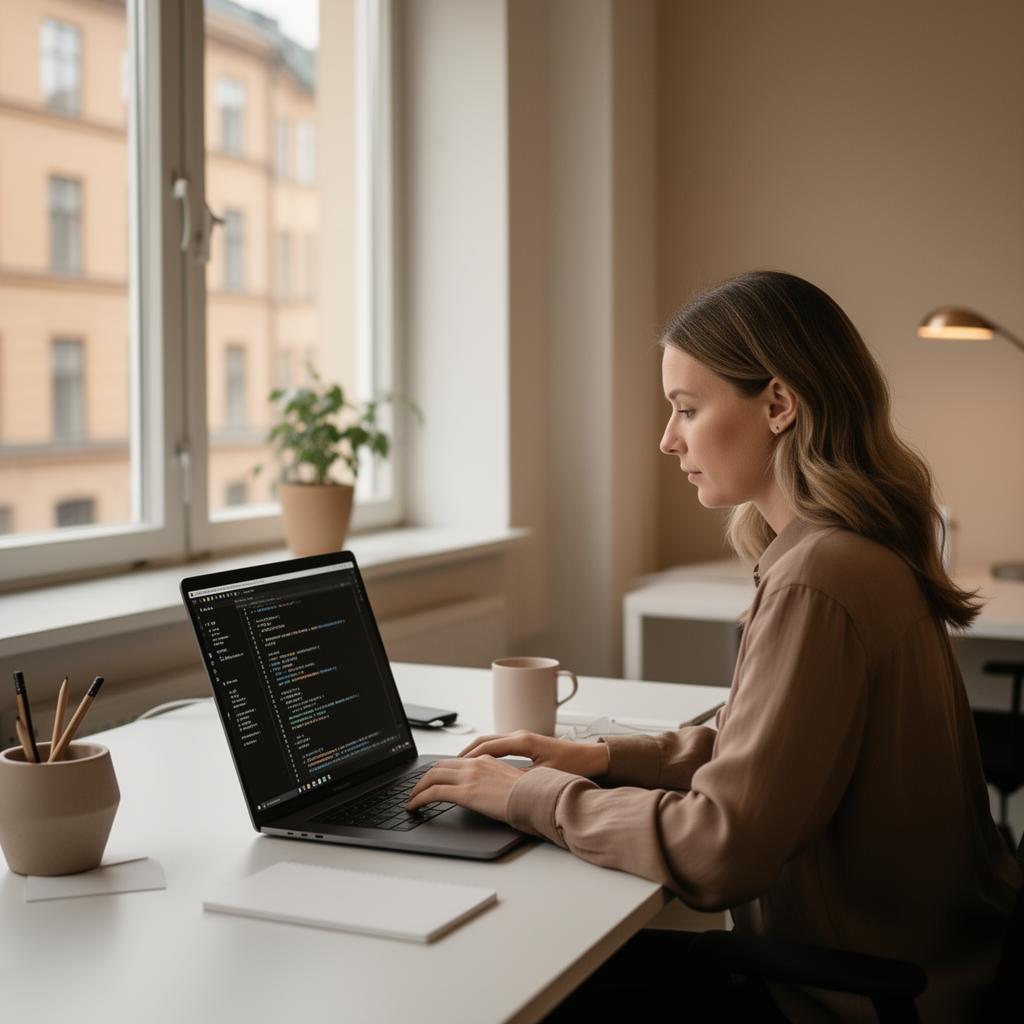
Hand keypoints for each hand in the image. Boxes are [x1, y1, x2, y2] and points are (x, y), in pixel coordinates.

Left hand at [405, 756, 525, 821]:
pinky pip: (433, 793)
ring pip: (432, 776)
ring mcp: (469, 777)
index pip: (455, 761)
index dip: (440, 770)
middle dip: (424, 777)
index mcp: (486, 761)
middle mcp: (475, 764)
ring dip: (418, 787)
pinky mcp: (464, 792)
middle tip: (416, 788)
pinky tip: (414, 806)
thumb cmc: (531, 795)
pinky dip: (419, 798)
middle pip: (439, 765)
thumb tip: (492, 792)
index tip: (432, 779)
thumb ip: (498, 782)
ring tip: (411, 799)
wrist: (536, 799)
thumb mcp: (513, 783)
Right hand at [459, 730, 609, 777]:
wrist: (592, 757)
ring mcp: (522, 737)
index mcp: (522, 741)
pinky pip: (498, 745)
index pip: (487, 746)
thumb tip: (502, 785)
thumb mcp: (545, 776)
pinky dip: (484, 753)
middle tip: (446, 767)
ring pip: (489, 742)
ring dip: (473, 753)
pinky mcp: (526, 743)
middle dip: (464, 754)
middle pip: (483, 741)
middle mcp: (520, 735)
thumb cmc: (573, 765)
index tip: (453, 767)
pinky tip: (478, 764)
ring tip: (457, 766)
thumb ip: (522, 779)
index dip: (468, 758)